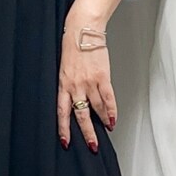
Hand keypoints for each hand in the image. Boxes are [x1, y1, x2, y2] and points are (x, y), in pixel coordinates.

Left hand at [57, 24, 116, 151]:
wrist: (82, 30)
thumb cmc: (72, 46)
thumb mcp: (64, 69)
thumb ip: (69, 85)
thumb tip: (76, 101)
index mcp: (63, 84)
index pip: (62, 112)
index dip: (64, 129)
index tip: (65, 143)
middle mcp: (75, 86)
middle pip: (81, 115)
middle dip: (87, 132)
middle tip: (92, 146)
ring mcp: (89, 82)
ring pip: (96, 108)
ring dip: (102, 122)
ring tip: (106, 130)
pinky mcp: (102, 77)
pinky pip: (108, 98)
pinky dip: (112, 110)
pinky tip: (113, 120)